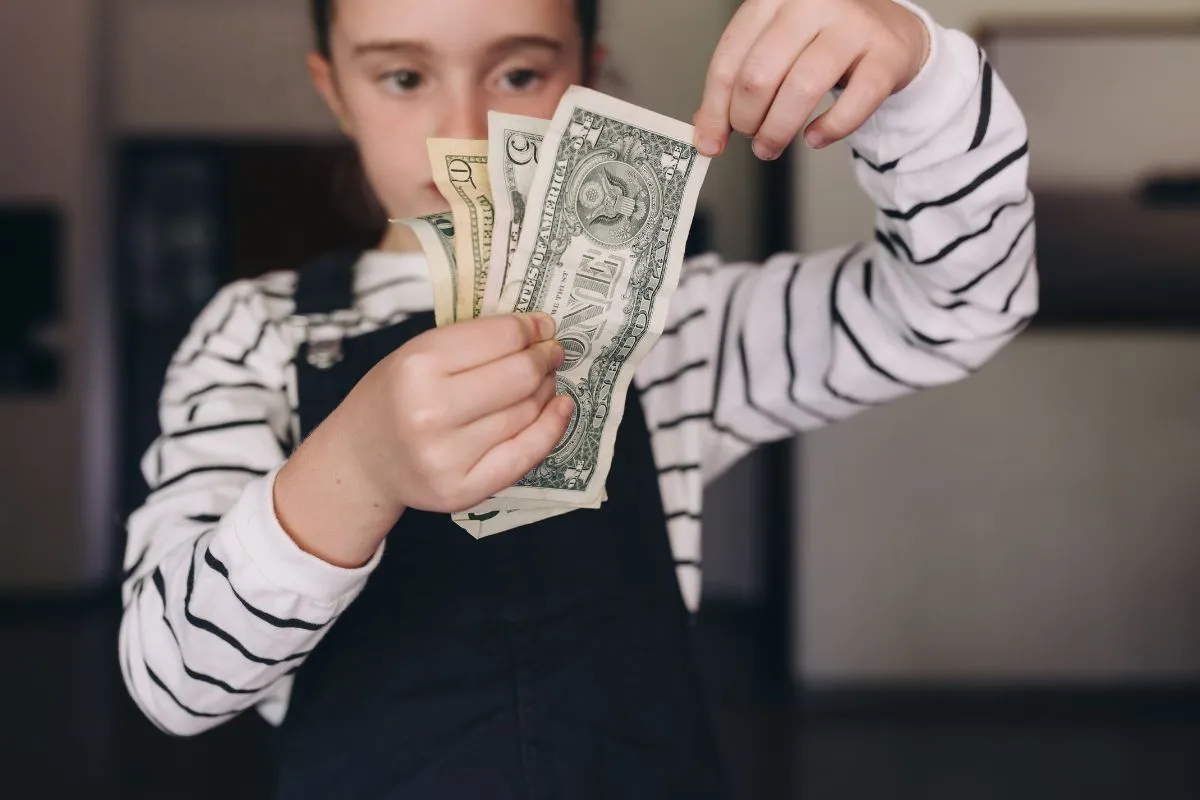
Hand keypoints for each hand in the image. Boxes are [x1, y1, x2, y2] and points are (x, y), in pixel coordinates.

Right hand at [345, 312, 572, 513]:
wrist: (361, 461)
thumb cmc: (393, 398)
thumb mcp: (415, 355)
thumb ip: (469, 342)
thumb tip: (537, 330)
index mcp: (417, 367)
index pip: (499, 338)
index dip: (531, 328)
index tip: (544, 325)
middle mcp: (431, 413)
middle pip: (520, 376)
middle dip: (544, 358)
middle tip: (551, 352)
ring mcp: (448, 456)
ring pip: (526, 412)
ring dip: (546, 389)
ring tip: (545, 379)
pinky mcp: (464, 490)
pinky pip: (526, 454)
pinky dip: (552, 427)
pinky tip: (561, 408)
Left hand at [693, 0, 930, 158]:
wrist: (890, 30)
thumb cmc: (823, 41)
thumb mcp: (775, 50)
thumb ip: (738, 85)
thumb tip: (707, 135)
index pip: (729, 60)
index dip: (715, 109)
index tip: (710, 141)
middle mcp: (812, 2)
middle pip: (759, 75)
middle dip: (746, 120)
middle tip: (752, 137)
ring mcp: (852, 24)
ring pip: (801, 89)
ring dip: (777, 131)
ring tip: (770, 147)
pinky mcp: (886, 54)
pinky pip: (853, 104)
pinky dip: (829, 130)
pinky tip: (814, 138)